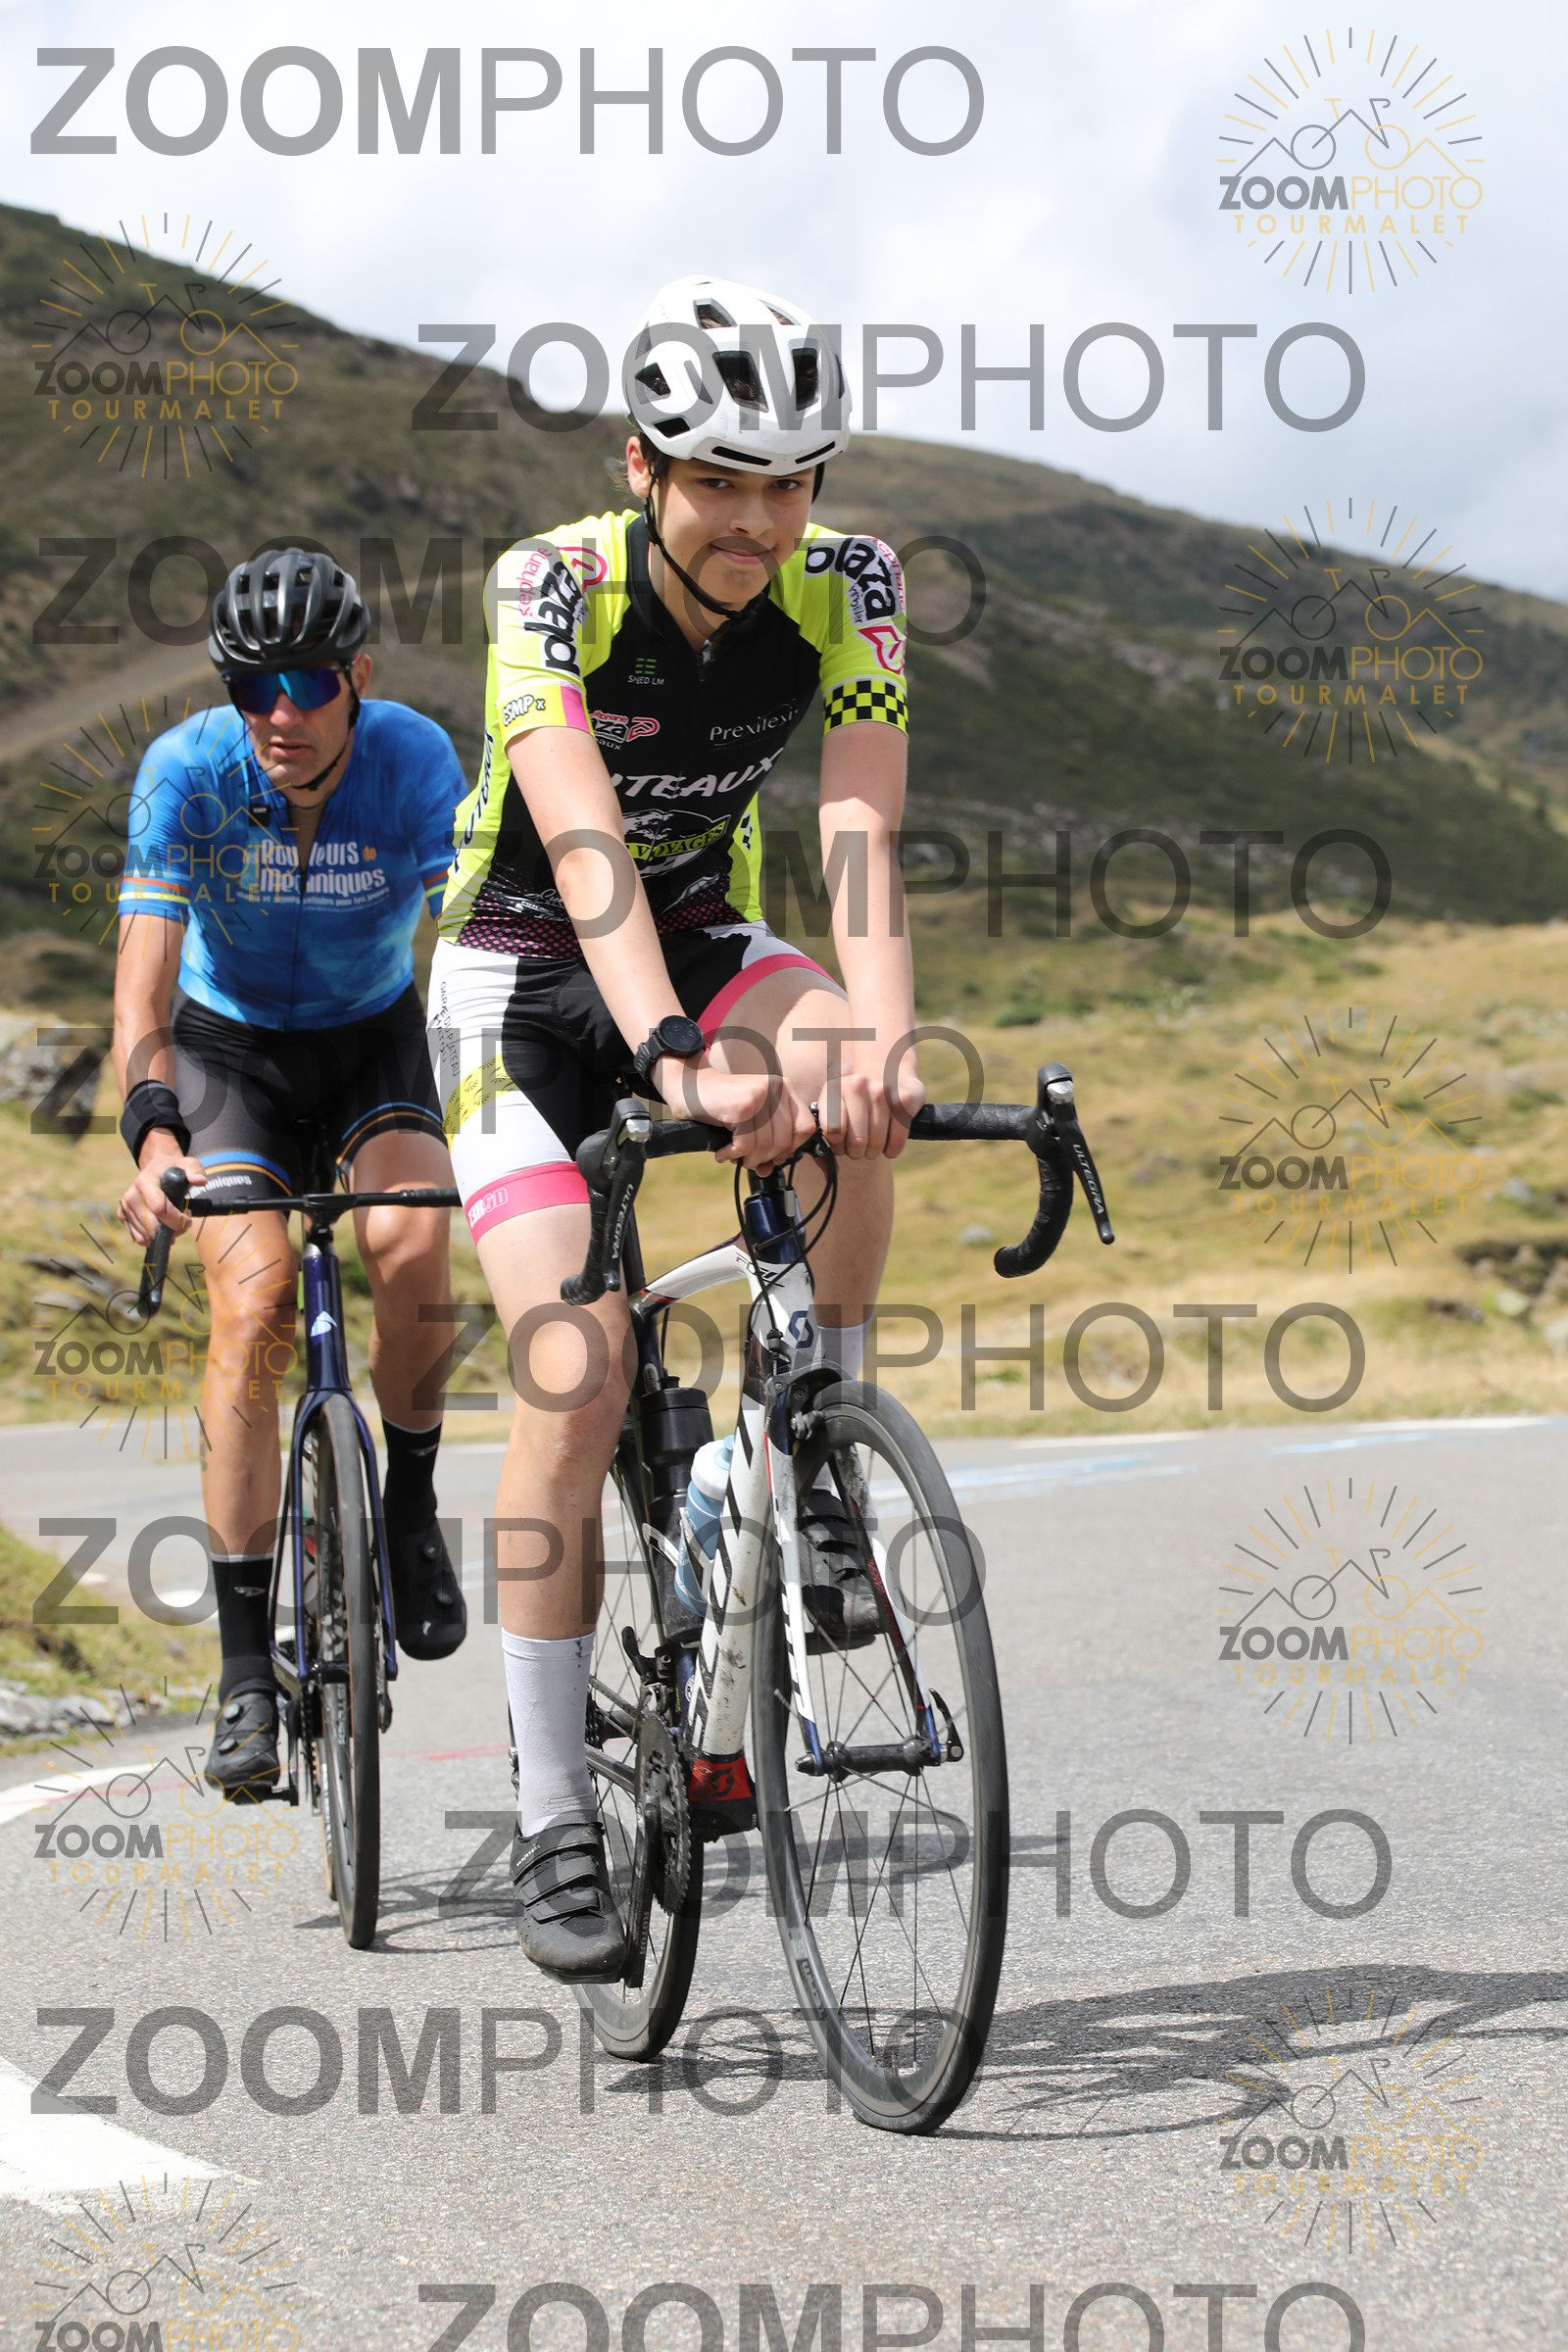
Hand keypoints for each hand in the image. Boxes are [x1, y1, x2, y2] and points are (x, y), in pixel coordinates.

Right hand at [118, 1138, 207, 1245]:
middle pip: (152, 1226)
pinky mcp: (122, 1215)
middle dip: (173, 1230)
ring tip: (173, 1220)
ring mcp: (125, 1206)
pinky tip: (162, 1227)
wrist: (155, 1170)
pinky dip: (153, 1238)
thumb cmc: (173, 1170)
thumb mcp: (188, 1165)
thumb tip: (200, 1181)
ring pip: (146, 1235)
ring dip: (164, 1234)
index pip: (160, 1208)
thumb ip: (196, 1171)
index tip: (188, 1218)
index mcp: (145, 1182)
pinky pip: (139, 1238)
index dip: (177, 1219)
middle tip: (183, 1222)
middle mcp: (131, 1195)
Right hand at [655, 1056, 814, 1173]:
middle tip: (746, 1158)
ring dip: (747, 1159)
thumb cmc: (723, 1104)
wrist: (690, 1086)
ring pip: (765, 1146)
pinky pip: (745, 1146)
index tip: (772, 1155)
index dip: (790, 1148)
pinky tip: (723, 1152)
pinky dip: (732, 1154)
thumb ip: (769, 1140)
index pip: (805, 1128)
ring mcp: (759, 1095)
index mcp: (785, 1089)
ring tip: (733, 1155)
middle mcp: (776, 1088)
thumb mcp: (755, 1118)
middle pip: (784, 1142)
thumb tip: (770, 1169)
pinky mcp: (742, 1106)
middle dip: (764, 1158)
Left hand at [818, 1046, 925, 1161]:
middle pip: (856, 1141)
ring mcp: (882, 1092)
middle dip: (856, 1153)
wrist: (888, 1071)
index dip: (837, 1144)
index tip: (840, 1142)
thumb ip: (825, 1129)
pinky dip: (891, 1151)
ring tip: (871, 1145)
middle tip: (857, 1148)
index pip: (832, 1130)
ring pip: (877, 1144)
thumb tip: (826, 1159)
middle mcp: (857, 1086)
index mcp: (835, 1089)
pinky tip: (888, 1145)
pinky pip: (896, 1142)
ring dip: (873, 1152)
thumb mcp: (835, 1105)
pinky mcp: (903, 1101)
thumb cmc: (856, 1100)